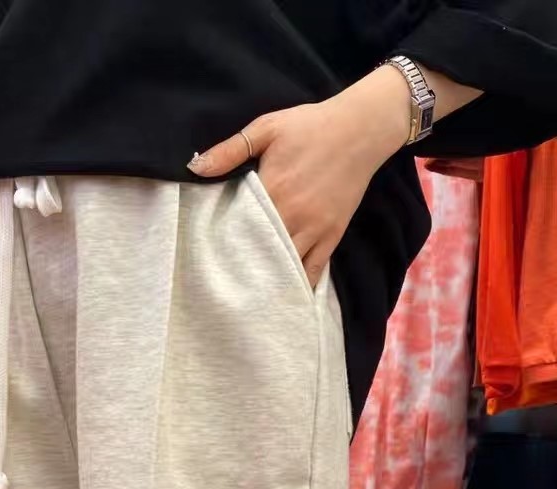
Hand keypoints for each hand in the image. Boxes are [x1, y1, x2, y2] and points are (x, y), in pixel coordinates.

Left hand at [190, 66, 411, 286]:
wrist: (360, 129)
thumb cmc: (310, 126)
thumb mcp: (266, 128)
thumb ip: (229, 150)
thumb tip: (195, 168)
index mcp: (272, 189)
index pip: (238, 226)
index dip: (220, 241)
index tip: (204, 252)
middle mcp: (292, 215)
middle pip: (259, 252)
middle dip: (241, 265)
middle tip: (221, 278)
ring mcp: (314, 229)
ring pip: (285, 266)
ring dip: (267, 278)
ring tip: (247, 291)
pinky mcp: (332, 236)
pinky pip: (314, 270)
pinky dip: (298, 283)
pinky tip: (282, 294)